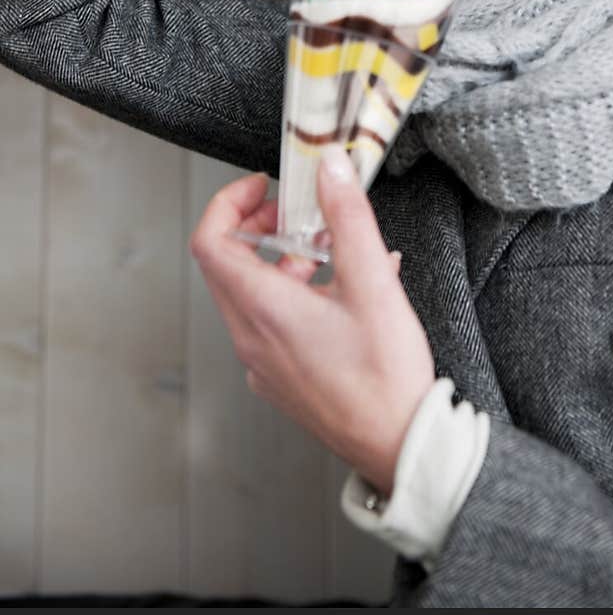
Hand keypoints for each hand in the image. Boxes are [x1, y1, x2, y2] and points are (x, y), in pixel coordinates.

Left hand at [189, 149, 436, 495]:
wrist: (400, 444)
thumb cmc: (386, 376)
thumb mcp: (373, 282)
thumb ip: (348, 217)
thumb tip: (331, 170)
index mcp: (264, 310)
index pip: (210, 242)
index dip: (229, 203)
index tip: (263, 187)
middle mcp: (252, 338)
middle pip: (226, 265)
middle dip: (259, 227)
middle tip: (298, 214)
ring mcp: (263, 362)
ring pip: (250, 293)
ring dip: (283, 260)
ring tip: (334, 253)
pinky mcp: (280, 378)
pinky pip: (271, 322)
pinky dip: (296, 293)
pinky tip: (347, 293)